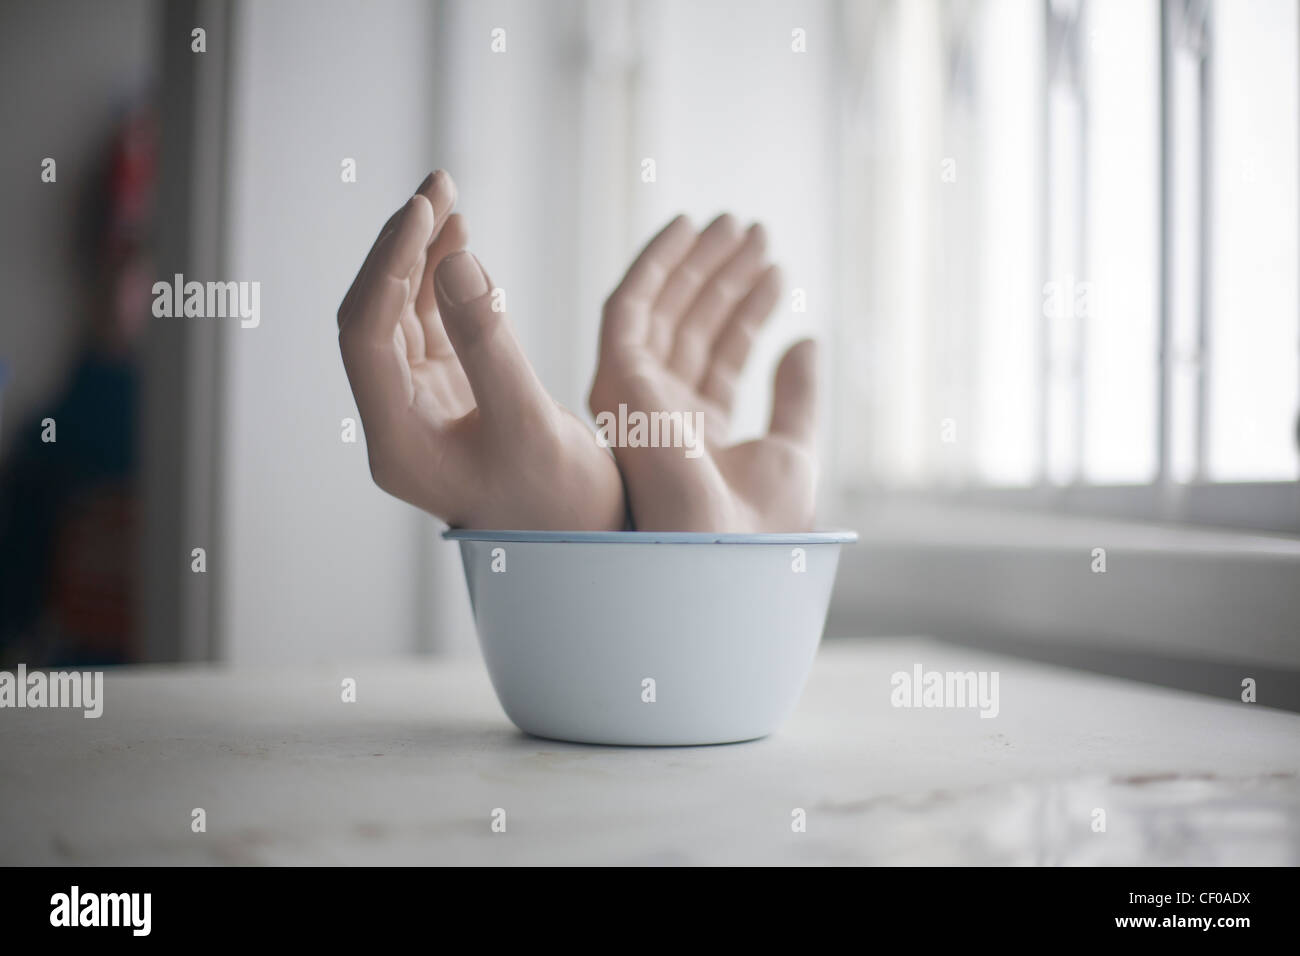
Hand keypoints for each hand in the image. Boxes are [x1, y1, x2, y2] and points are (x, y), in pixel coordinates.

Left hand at [338, 170, 625, 529]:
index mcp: (398, 441)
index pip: (366, 335)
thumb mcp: (530, 422)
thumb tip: (450, 260)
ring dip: (422, 256)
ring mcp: (420, 407)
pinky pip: (432, 326)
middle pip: (374, 315)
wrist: (584, 544)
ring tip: (449, 196)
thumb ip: (488, 342)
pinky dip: (444, 281)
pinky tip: (460, 241)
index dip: (387, 266)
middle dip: (401, 246)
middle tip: (436, 184)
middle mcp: (397, 421)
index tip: (424, 212)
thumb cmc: (561, 504)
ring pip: (402, 314)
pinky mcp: (449, 396)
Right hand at [588, 214, 817, 531]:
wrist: (719, 547)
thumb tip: (808, 341)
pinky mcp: (617, 379)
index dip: (749, 311)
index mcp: (696, 432)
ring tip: (740, 224)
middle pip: (692, 327)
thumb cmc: (758, 522)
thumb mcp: (792, 448)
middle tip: (759, 232)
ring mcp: (636, 396)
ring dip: (698, 262)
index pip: (721, 355)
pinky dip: (654, 264)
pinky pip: (629, 308)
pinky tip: (686, 228)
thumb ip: (797, 396)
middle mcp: (660, 411)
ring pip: (664, 310)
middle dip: (724, 278)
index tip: (778, 272)